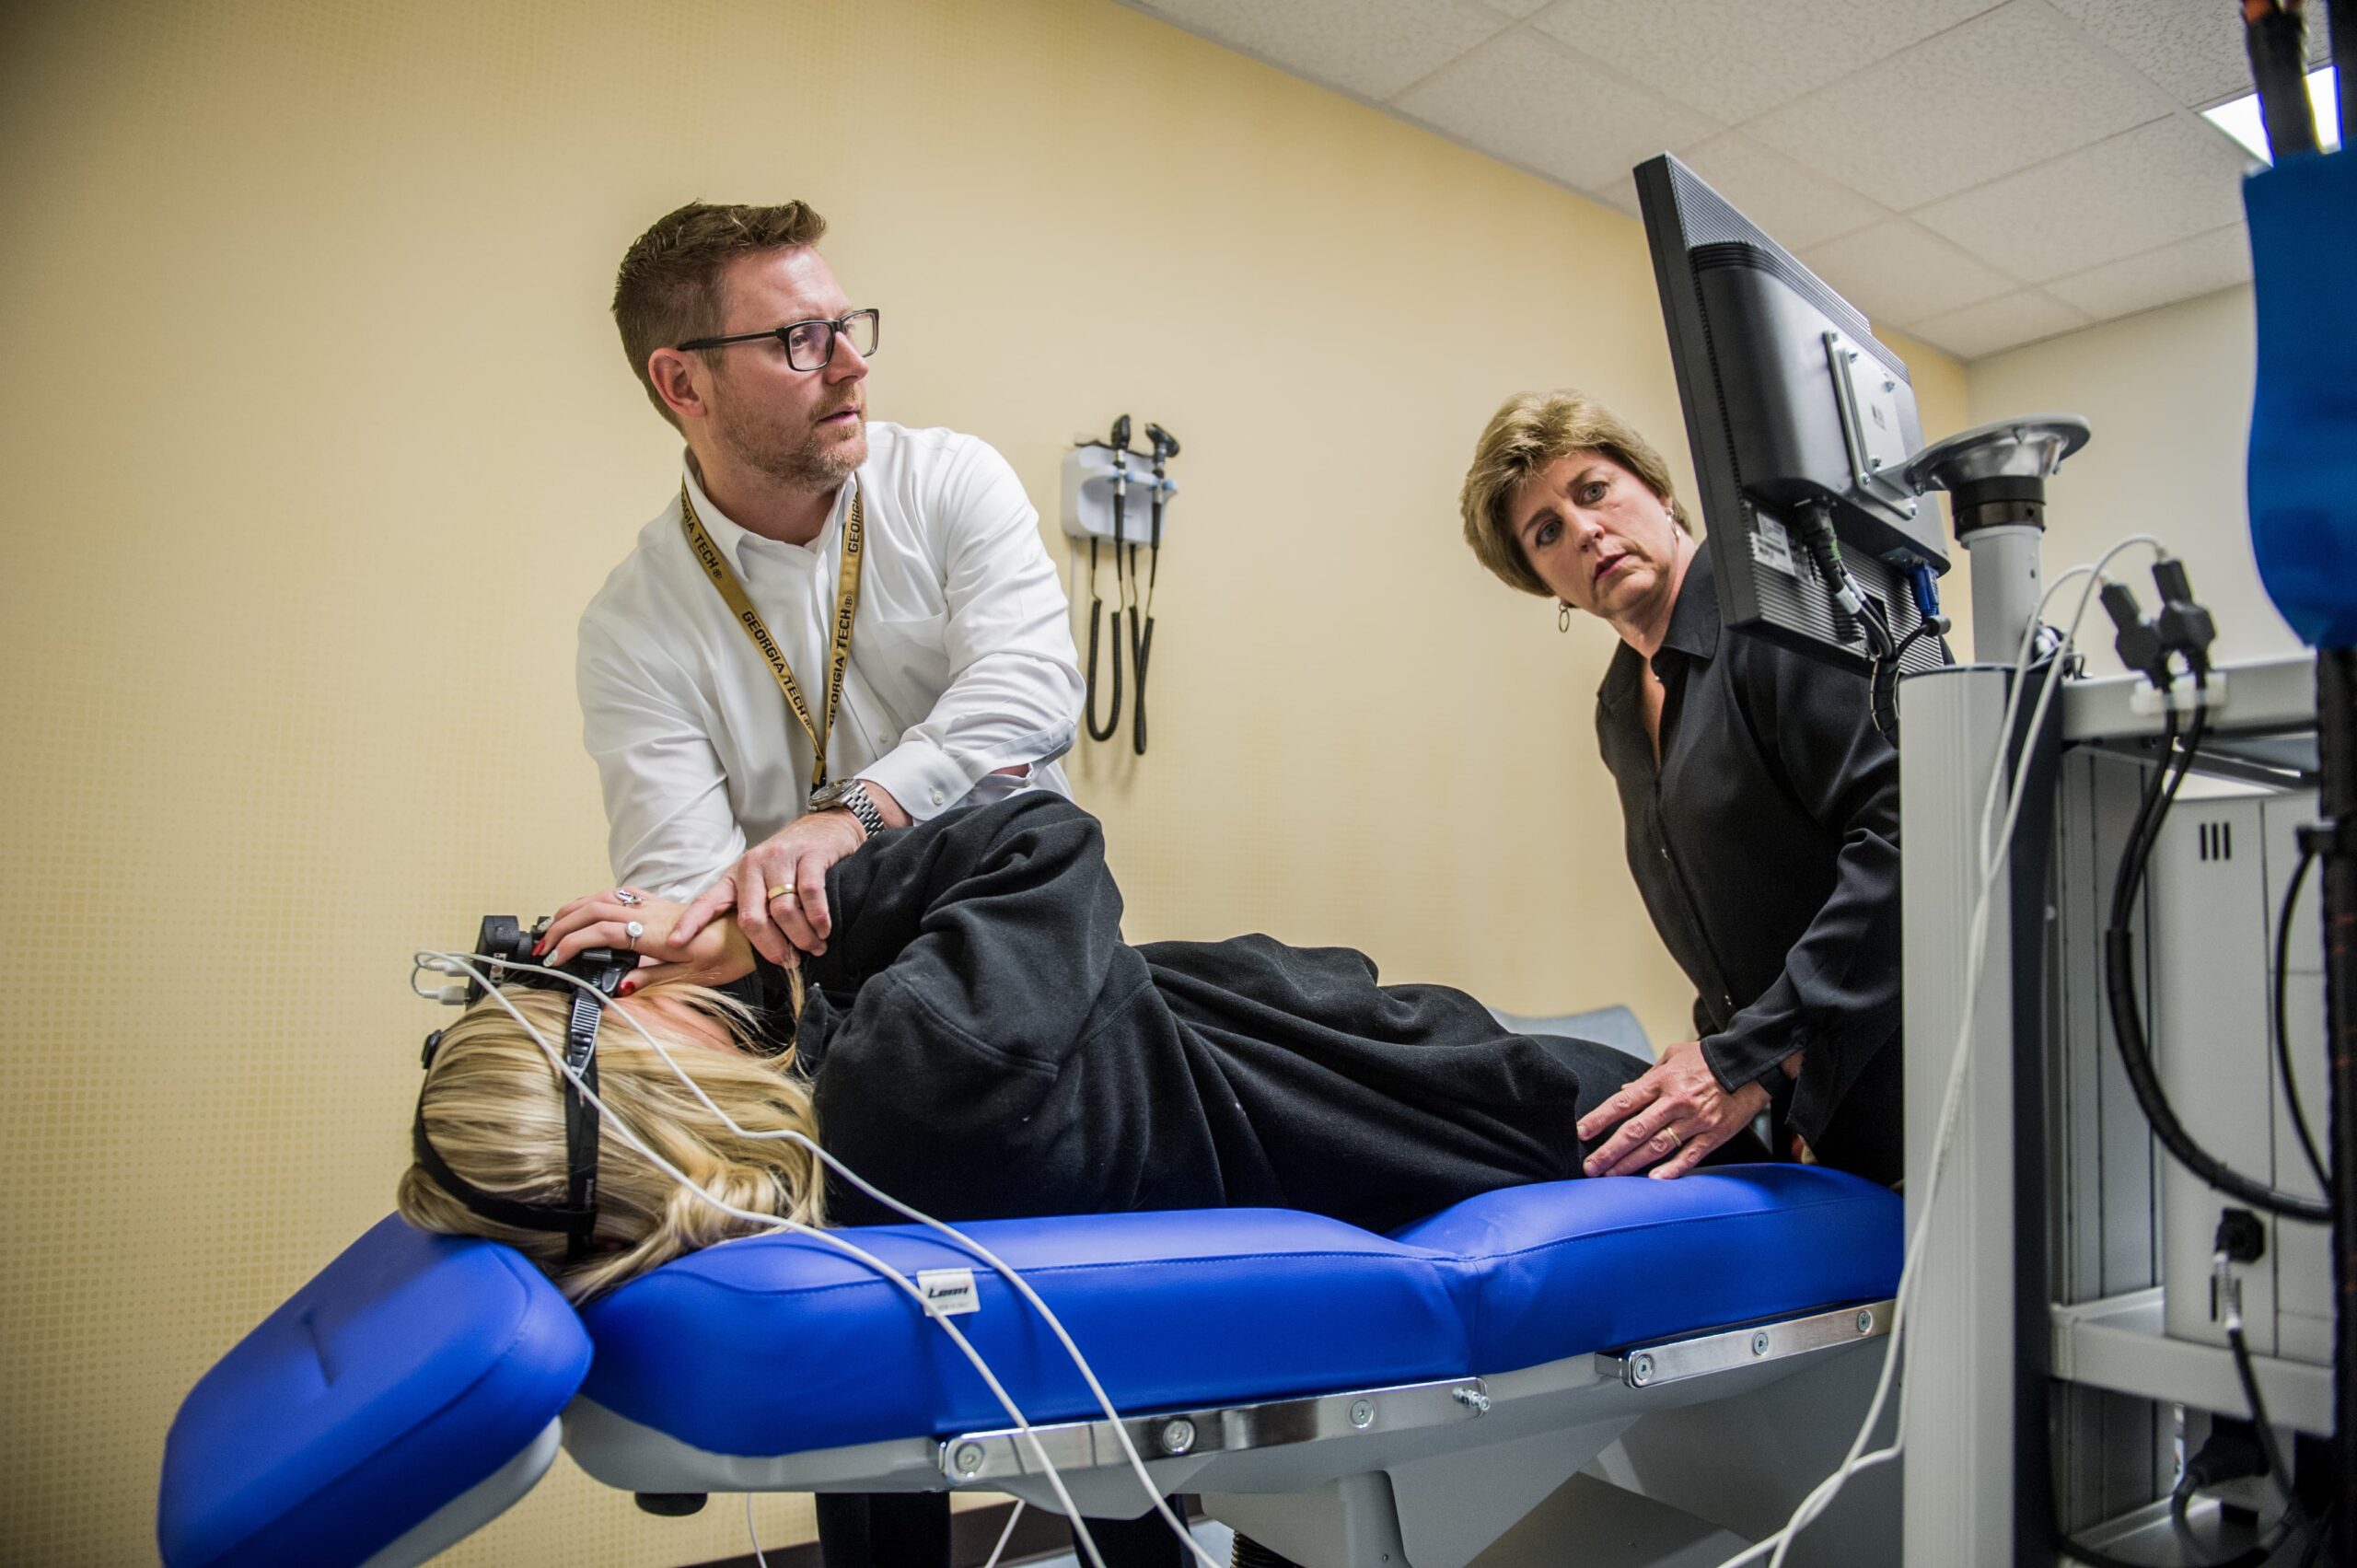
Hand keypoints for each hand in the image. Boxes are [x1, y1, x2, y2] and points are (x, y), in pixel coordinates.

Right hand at [537, 887, 756, 991]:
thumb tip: (618, 987)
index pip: (601, 932)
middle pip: (593, 909)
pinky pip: (621, 895)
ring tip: (554, 928)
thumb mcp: (690, 978)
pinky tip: (590, 911)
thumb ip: (650, 980)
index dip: (573, 943)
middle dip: (562, 925)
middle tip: (544, 946)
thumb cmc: (728, 957)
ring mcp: (654, 906)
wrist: (752, 935)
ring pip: (604, 897)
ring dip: (574, 910)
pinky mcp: (660, 904)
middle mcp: (651, 913)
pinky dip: (597, 901)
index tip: (555, 959)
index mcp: (655, 933)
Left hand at [672, 810, 867, 965]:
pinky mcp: (809, 855)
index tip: (675, 944)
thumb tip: (751, 951)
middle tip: (787, 962)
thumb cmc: (793, 862)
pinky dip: (817, 918)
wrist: (828, 826)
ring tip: (814, 948)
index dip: (690, 923)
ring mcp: (781, 858)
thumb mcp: (763, 879)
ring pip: (783, 909)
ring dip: (800, 936)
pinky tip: (823, 930)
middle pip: (751, 917)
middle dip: (769, 947)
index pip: (708, 902)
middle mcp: (753, 865)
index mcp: (735, 876)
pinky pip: (810, 894)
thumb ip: (754, 907)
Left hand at [1576, 1038, 1770, 1179]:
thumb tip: (1625, 1091)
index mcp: (1662, 1081)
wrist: (1750, 1063)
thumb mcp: (1673, 1056)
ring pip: (1658, 1147)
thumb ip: (1648, 1076)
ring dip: (1632, 1164)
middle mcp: (1675, 1102)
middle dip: (1609, 1151)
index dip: (1600, 1119)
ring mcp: (1696, 1120)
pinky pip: (1690, 1155)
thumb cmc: (1708, 1058)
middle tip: (1590, 1167)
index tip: (1582, 1132)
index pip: (1623, 1103)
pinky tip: (1653, 1180)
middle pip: (1635, 1130)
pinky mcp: (1714, 1134)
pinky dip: (1672, 1169)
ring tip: (1612, 1176)